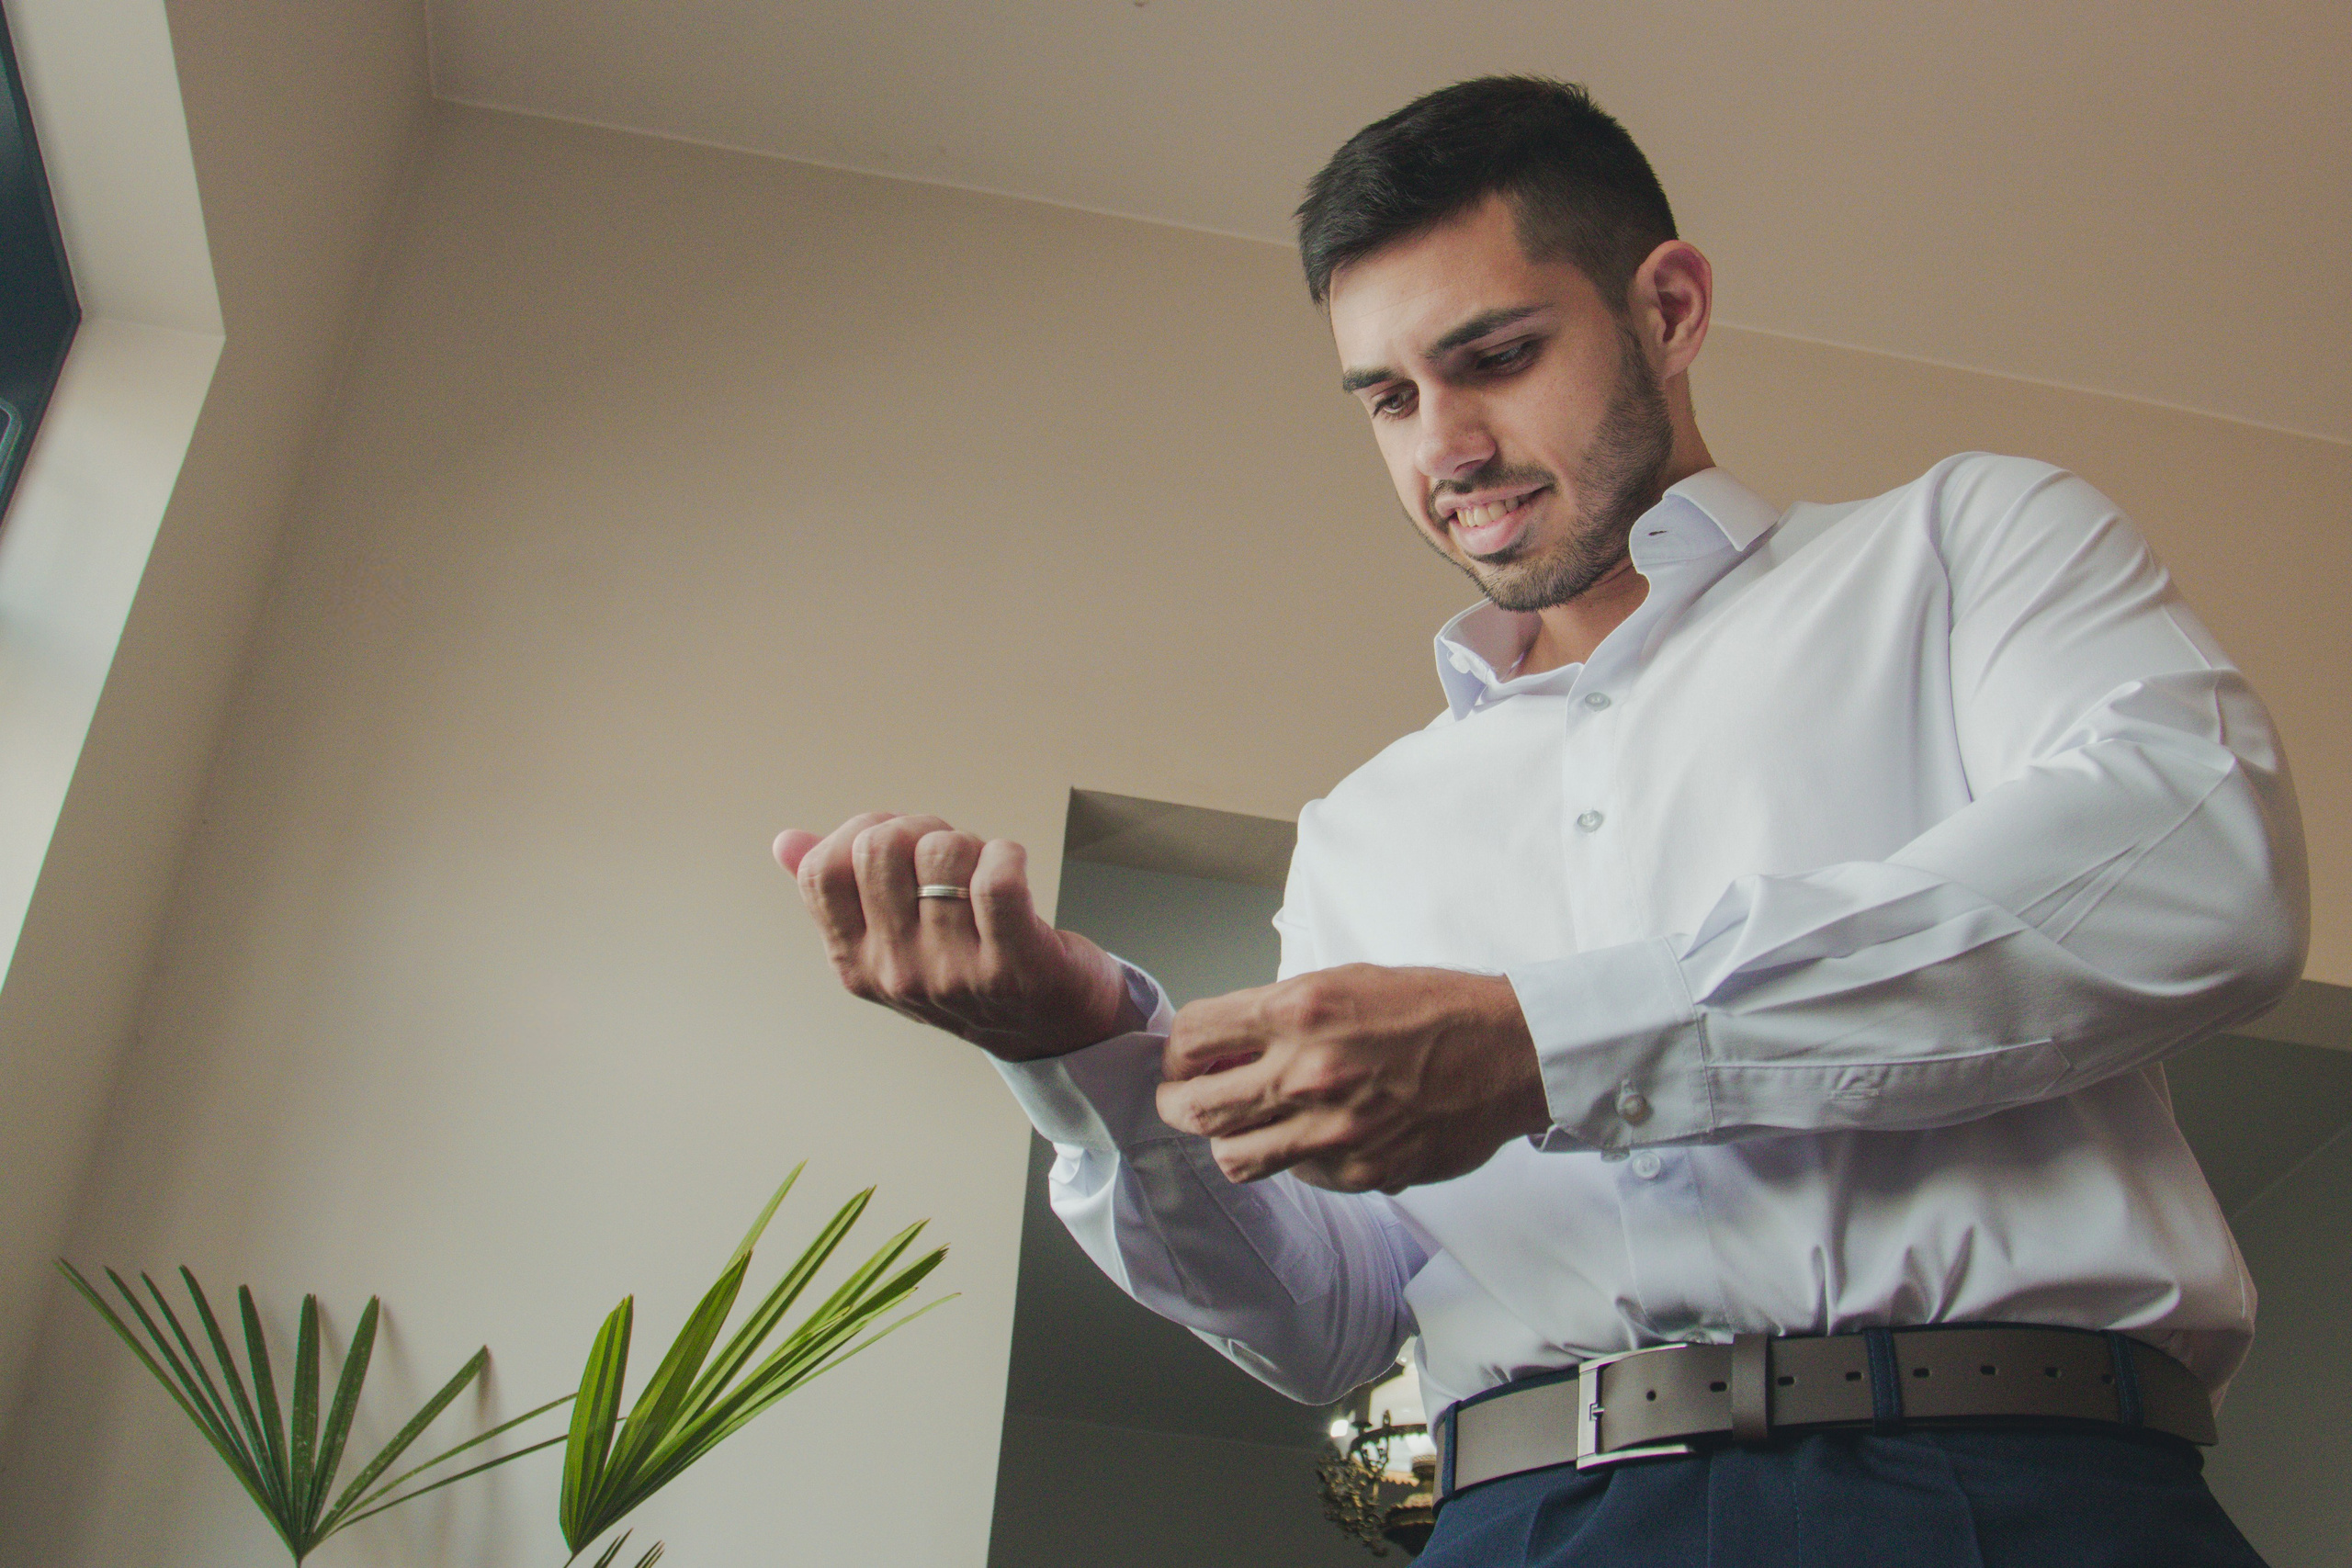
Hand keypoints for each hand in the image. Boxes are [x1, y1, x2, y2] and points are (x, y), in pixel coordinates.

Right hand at [774, 813, 1133, 1061]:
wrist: (1049, 1028)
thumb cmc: (966, 971)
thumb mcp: (891, 941)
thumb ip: (839, 892)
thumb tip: (784, 842)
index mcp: (854, 962)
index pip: (823, 871)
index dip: (862, 831)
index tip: (898, 842)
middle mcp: (896, 972)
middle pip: (879, 847)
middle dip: (920, 828)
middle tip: (948, 855)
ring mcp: (952, 973)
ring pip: (943, 853)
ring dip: (972, 845)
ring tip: (983, 872)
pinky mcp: (1012, 966)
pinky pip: (997, 879)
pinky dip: (1008, 855)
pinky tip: (1011, 869)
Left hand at [1155, 964, 1550, 1192]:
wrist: (1510, 1051)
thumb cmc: (1433, 1007)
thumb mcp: (1346, 981)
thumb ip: (1280, 1012)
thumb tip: (1225, 1043)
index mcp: (1298, 1011)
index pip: (1193, 1036)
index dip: (1178, 1051)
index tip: (1184, 1058)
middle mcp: (1307, 1073)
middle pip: (1194, 1108)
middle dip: (1179, 1102)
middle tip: (1186, 1098)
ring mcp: (1333, 1131)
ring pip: (1235, 1158)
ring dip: (1230, 1140)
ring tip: (1246, 1124)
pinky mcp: (1362, 1172)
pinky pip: (1299, 1175)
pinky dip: (1297, 1158)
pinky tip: (1320, 1133)